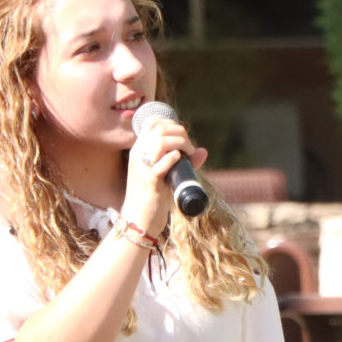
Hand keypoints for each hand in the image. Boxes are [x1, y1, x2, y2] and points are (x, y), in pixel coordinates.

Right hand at [122, 115, 205, 233]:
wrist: (139, 219)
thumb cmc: (153, 197)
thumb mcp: (166, 175)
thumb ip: (183, 162)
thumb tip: (203, 151)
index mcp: (139, 150)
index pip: (151, 123)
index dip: (170, 122)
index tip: (182, 135)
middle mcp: (138, 155)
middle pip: (158, 129)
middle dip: (179, 132)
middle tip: (190, 147)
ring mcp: (142, 168)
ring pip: (158, 142)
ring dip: (178, 142)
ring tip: (188, 153)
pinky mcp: (149, 183)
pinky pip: (159, 165)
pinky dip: (171, 158)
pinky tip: (179, 158)